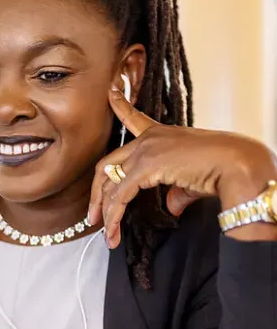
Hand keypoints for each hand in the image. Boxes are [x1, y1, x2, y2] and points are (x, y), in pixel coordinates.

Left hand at [88, 86, 276, 247]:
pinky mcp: (145, 166)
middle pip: (108, 165)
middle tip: (93, 217)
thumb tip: (171, 208)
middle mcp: (148, 139)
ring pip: (110, 184)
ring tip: (107, 235)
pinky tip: (113, 232)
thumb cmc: (220, 170)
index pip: (133, 118)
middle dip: (97, 194)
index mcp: (160, 134)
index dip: (120, 106)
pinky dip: (114, 217)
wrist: (234, 164)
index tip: (111, 92)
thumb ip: (175, 193)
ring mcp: (144, 150)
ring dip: (105, 213)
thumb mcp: (190, 181)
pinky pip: (120, 195)